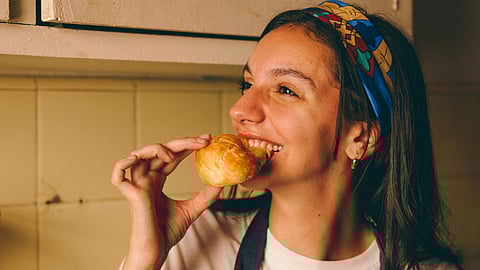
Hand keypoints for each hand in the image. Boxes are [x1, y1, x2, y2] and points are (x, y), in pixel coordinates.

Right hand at [111, 134, 222, 268]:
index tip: (206, 140)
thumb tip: (222, 182)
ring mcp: (137, 185)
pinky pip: (118, 175)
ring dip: (157, 148)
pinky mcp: (131, 195)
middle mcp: (146, 179)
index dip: (187, 145)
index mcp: (157, 180)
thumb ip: (205, 196)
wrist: (157, 251)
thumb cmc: (168, 232)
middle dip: (182, 142)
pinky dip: (124, 163)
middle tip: (203, 140)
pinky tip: (140, 159)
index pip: (171, 156)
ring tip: (176, 155)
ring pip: (139, 155)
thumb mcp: (193, 209)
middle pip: (160, 151)